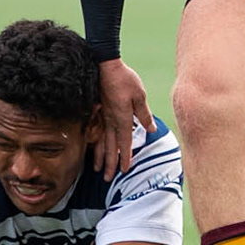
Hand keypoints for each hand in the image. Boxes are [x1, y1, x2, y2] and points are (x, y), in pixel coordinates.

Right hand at [95, 58, 151, 177]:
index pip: (124, 143)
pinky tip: (92, 149)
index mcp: (123, 118)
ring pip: (100, 141)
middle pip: (110, 147)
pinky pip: (96, 132)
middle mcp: (111, 120)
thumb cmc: (125, 79)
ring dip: (99, 156)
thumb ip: (144, 114)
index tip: (125, 170)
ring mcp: (102, 116)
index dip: (125, 157)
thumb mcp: (140, 95)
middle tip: (107, 179)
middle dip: (110, 163)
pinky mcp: (98, 110)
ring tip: (97, 169)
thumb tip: (151, 130)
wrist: (104, 65)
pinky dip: (94, 143)